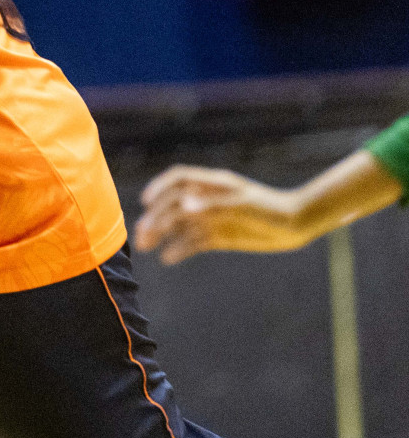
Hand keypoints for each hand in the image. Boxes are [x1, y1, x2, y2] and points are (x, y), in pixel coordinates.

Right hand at [133, 165, 306, 264]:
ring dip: (161, 234)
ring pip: (179, 225)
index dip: (159, 187)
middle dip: (155, 218)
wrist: (297, 225)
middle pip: (173, 205)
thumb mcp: (240, 205)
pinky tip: (168, 258)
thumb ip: (210, 204)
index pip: (178, 179)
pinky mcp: (219, 236)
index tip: (145, 202)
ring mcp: (212, 218)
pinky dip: (180, 249)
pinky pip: (194, 242)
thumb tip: (183, 205)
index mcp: (212, 183)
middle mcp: (207, 199)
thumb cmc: (270, 208)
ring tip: (145, 247)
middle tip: (140, 235)